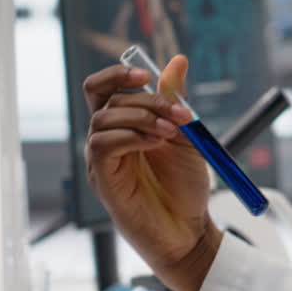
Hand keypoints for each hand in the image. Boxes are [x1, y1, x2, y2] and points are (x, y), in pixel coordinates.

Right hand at [83, 55, 222, 290]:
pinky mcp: (102, 180)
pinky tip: (156, 143)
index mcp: (124, 125)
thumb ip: (177, 100)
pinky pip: (102, 145)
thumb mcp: (188, 135)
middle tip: (179, 113)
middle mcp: (107, 140)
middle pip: (103, 98)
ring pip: (104, 119)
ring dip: (142, 117)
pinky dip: (131, 136)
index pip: (104, 88)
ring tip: (172, 132)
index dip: (119, 74)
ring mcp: (101, 160)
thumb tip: (178, 60)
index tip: (148, 75)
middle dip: (146, 98)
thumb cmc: (184, 187)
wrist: (190, 230)